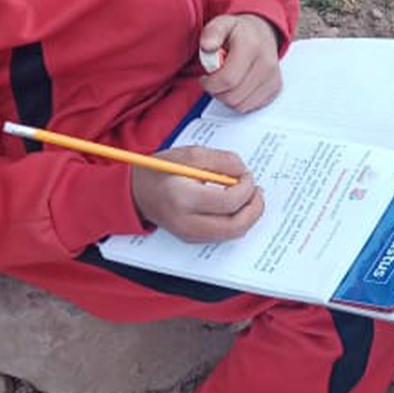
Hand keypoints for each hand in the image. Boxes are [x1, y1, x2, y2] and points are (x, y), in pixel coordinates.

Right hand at [130, 146, 264, 242]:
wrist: (136, 192)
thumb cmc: (162, 171)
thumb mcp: (190, 154)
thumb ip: (220, 160)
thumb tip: (243, 172)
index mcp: (183, 198)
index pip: (228, 202)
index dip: (246, 188)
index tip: (247, 175)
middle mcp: (186, 222)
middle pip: (235, 226)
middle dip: (254, 208)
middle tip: (257, 191)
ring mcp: (188, 234)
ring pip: (232, 234)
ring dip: (248, 216)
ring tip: (250, 196)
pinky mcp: (192, 239)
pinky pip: (223, 235)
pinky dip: (236, 221)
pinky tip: (237, 205)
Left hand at [199, 13, 280, 111]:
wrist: (263, 32)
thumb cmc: (240, 32)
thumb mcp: (222, 24)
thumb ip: (212, 33)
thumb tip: (207, 45)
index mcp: (252, 46)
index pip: (227, 79)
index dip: (210, 84)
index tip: (205, 78)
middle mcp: (266, 63)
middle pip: (233, 96)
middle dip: (217, 92)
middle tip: (213, 81)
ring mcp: (272, 77)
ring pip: (241, 105)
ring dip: (227, 98)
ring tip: (225, 82)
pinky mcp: (275, 88)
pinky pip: (250, 106)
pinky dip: (239, 101)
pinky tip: (237, 86)